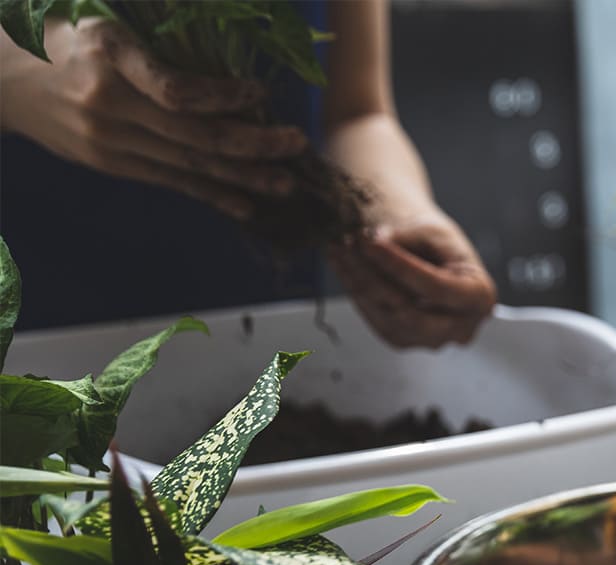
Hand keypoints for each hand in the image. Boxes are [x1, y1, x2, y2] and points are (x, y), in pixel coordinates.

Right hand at [0, 19, 306, 219]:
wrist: (0, 76)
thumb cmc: (61, 35)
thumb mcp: (103, 19)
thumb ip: (156, 42)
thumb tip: (225, 51)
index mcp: (108, 55)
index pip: (176, 90)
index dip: (224, 96)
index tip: (259, 91)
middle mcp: (109, 103)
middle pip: (193, 134)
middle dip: (252, 144)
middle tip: (296, 143)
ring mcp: (108, 140)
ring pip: (188, 164)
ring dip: (242, 176)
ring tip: (285, 183)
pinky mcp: (111, 163)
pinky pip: (171, 180)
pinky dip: (212, 192)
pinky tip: (246, 204)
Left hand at [326, 213, 497, 347]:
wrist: (432, 256)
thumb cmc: (438, 243)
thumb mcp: (430, 230)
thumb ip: (405, 239)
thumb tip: (371, 245)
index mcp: (479, 298)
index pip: (438, 289)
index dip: (401, 266)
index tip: (371, 242)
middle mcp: (460, 328)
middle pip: (410, 313)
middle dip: (374, 279)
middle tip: (349, 246)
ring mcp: (432, 340)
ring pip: (388, 319)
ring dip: (358, 283)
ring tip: (340, 249)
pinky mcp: (404, 339)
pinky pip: (376, 320)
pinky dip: (357, 293)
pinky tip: (344, 266)